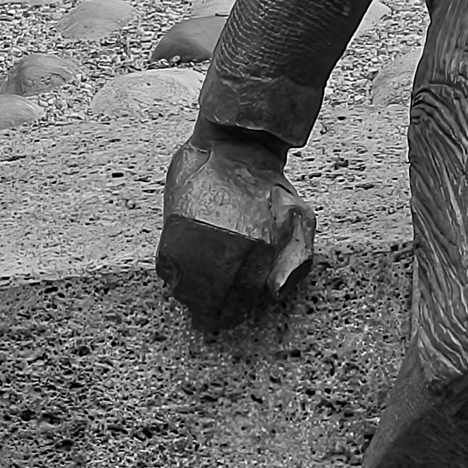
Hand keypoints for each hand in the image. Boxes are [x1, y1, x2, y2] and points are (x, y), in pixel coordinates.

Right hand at [158, 126, 315, 328]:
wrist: (234, 146)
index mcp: (255, 246)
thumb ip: (295, 258)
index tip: (235, 318)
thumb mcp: (298, 218)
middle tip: (214, 320)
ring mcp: (193, 238)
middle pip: (213, 299)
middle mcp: (222, 245)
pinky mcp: (172, 227)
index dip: (238, 312)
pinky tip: (182, 281)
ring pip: (187, 288)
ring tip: (198, 305)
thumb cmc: (270, 187)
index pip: (243, 296)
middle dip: (214, 312)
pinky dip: (175, 279)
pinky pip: (168, 267)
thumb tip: (274, 294)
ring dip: (193, 299)